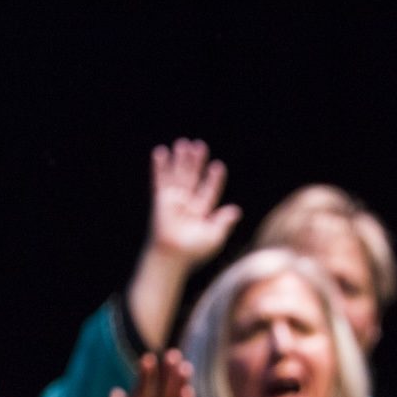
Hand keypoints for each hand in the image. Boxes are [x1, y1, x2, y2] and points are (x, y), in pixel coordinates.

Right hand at [145, 139, 240, 268]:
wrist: (173, 253)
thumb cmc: (194, 250)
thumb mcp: (214, 237)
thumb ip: (223, 222)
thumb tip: (236, 210)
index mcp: (201, 212)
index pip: (209, 190)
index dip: (213, 179)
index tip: (218, 166)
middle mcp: (187, 203)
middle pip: (193, 177)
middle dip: (196, 162)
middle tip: (200, 146)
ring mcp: (173, 199)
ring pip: (178, 175)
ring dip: (180, 159)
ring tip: (183, 143)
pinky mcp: (161, 198)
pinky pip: (160, 179)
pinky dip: (159, 166)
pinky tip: (160, 151)